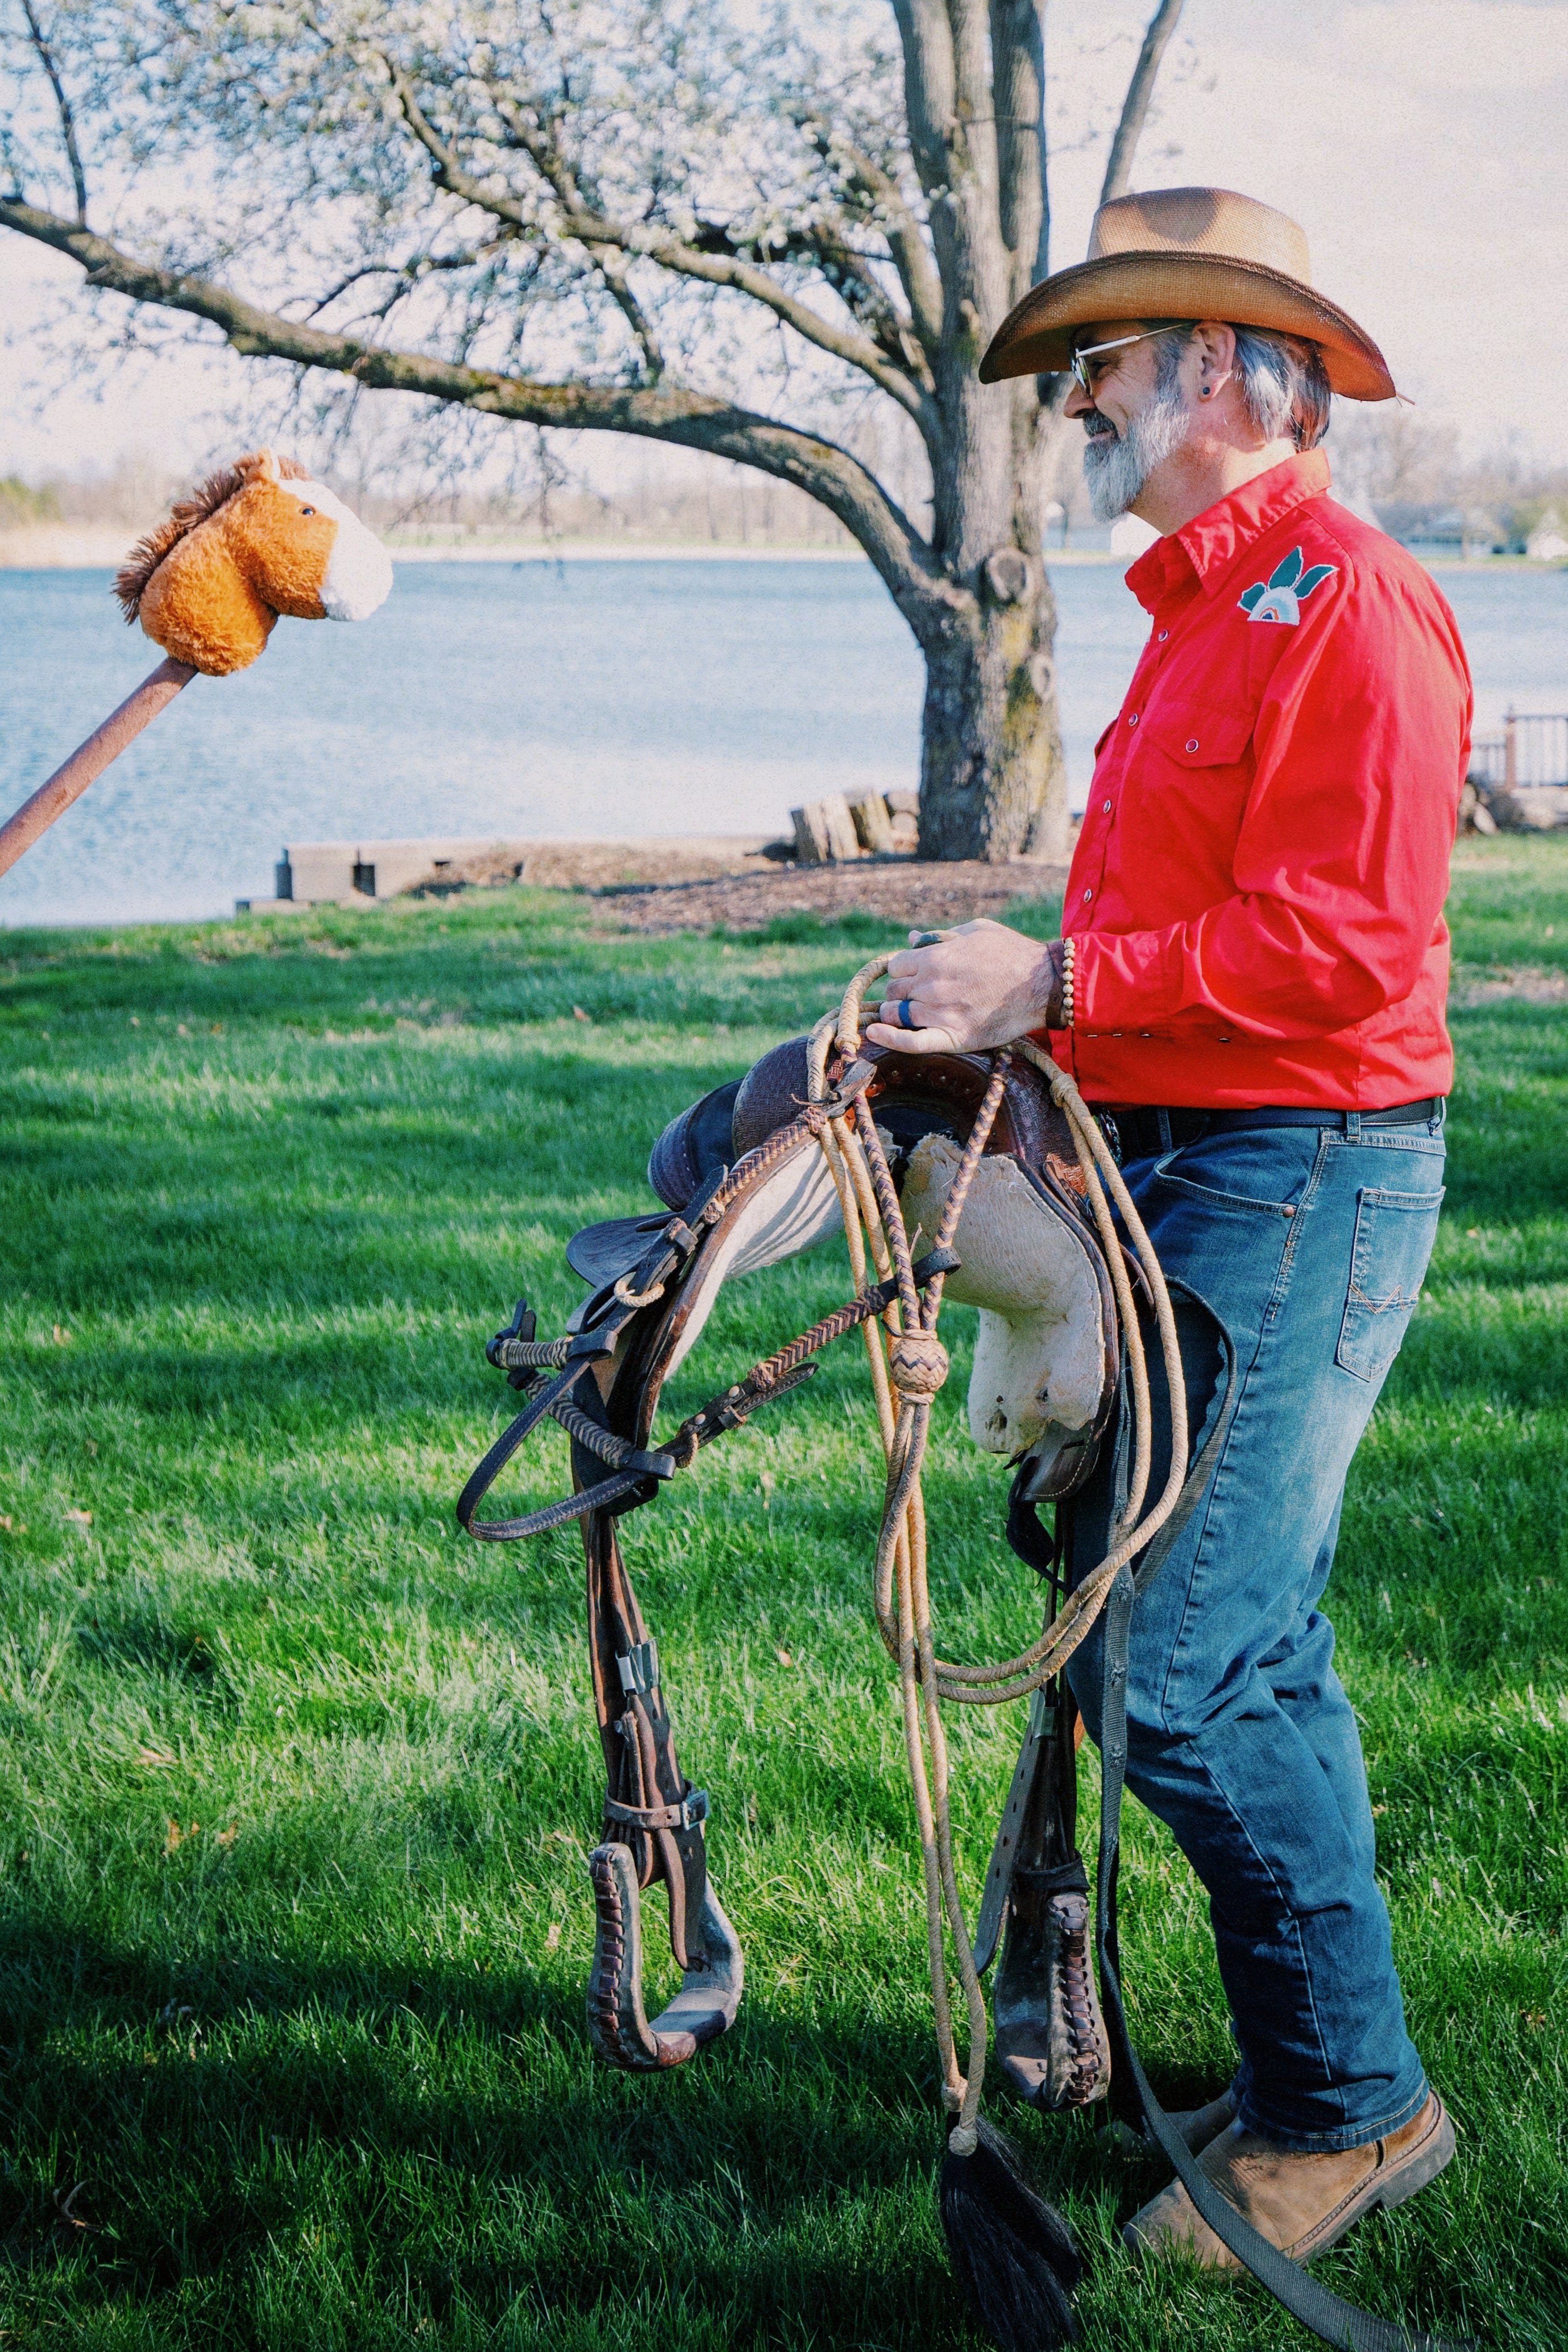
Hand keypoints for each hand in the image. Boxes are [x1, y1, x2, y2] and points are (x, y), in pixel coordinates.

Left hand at [864, 920, 1063, 1054]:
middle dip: (900, 993)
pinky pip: (911, 1043)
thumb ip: (940, 936)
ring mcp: (940, 1012)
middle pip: (894, 992)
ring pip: (896, 1015)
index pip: (896, 966)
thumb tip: (912, 937)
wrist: (1042, 984)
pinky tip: (875, 1034)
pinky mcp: (953, 1037)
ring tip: (907, 1014)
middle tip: (915, 996)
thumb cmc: (1011, 952)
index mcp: (935, 957)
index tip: (913, 975)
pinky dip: (889, 1039)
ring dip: (896, 1015)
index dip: (902, 971)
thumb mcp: (975, 931)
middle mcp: (932, 985)